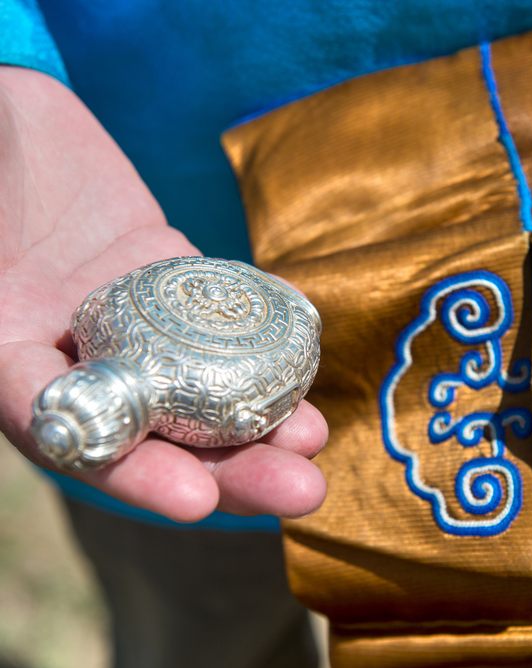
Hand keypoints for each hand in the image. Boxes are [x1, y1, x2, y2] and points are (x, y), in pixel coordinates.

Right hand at [0, 67, 326, 521]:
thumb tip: (22, 333)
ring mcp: (131, 317)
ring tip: (315, 441)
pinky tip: (304, 364)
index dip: (132, 472)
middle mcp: (75, 352)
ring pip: (198, 382)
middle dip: (229, 466)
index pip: (70, 430)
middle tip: (299, 491)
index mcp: (7, 352)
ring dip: (260, 418)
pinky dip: (259, 341)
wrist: (5, 119)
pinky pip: (217, 314)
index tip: (197, 500)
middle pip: (158, 429)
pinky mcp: (170, 278)